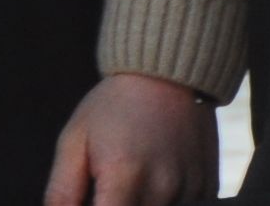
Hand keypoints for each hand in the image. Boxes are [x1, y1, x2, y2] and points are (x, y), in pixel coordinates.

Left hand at [43, 72, 215, 205]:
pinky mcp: (206, 188)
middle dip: (115, 204)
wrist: (165, 77)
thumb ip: (63, 190)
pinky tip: (154, 178)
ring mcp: (189, 190)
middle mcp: (161, 188)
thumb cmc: (112, 107)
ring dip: (140, 203)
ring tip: (132, 176)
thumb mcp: (74, 140)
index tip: (93, 198)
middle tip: (107, 186)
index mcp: (123, 175)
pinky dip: (164, 200)